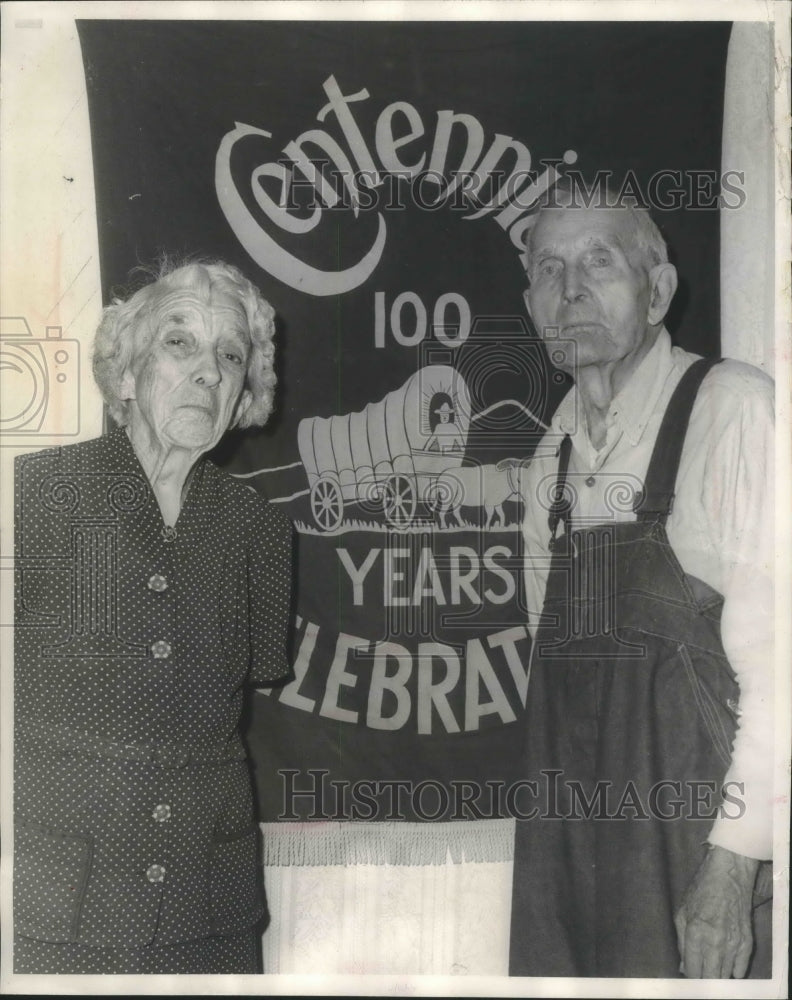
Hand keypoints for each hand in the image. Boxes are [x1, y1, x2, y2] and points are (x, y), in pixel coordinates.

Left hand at [674, 845, 758, 977]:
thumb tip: (684, 966)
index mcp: (696, 932)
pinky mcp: (747, 943)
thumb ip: (681, 942)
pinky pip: (740, 969)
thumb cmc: (702, 889)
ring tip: (709, 969)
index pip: (692, 970)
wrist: (729, 874)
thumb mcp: (682, 911)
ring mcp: (733, 944)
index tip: (687, 975)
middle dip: (702, 979)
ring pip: (724, 976)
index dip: (689, 976)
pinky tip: (725, 966)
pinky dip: (731, 971)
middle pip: (710, 978)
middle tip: (698, 973)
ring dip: (716, 975)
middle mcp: (715, 942)